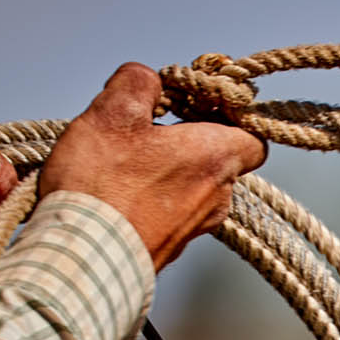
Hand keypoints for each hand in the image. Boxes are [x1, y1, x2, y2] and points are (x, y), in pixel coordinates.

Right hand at [41, 64, 264, 269]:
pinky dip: (151, 199)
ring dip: (166, 170)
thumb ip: (138, 83)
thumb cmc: (103, 187)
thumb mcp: (114, 112)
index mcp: (216, 159)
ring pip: (192, 187)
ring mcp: (194, 228)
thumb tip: (147, 80)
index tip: (200, 103)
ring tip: (123, 161)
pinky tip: (116, 193)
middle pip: (219, 159)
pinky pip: (170, 214)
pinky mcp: (169, 249)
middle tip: (149, 127)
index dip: (232, 115)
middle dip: (188, 140)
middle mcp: (216, 197)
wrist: (84, 260)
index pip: (254, 136)